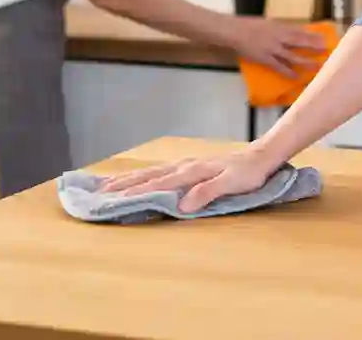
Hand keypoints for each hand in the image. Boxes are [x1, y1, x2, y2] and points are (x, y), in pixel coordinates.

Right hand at [95, 148, 277, 213]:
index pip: (158, 184)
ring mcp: (186, 165)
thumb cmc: (248, 173)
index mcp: (190, 172)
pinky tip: (140, 178)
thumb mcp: (231, 184)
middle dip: (123, 184)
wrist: (261, 156)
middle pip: (148, 176)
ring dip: (129, 178)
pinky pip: (161, 171)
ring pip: (151, 172)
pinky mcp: (191, 166)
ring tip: (109, 184)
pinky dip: (145, 175)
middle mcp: (184, 166)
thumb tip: (182, 204)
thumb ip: (207, 193)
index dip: (136, 192)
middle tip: (99, 192)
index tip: (114, 199)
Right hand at [228, 16, 327, 77]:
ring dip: (306, 61)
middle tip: (326, 49)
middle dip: (313, 45)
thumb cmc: (247, 25)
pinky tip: (297, 77)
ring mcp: (273, 49)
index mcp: (278, 26)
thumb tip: (286, 31)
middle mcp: (279, 37)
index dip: (311, 34)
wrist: (234, 31)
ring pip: (294, 56)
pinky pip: (279, 67)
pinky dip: (289, 72)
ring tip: (318, 65)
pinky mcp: (266, 59)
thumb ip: (276, 27)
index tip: (322, 37)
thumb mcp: (265, 22)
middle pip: (300, 41)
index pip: (299, 30)